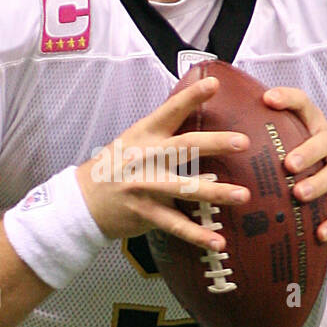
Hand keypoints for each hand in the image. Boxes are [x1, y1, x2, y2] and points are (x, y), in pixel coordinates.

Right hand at [76, 76, 249, 250]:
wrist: (83, 201)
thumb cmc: (115, 167)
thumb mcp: (134, 141)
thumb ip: (163, 131)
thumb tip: (197, 115)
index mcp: (145, 134)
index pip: (171, 111)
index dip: (192, 96)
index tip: (214, 84)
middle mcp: (146, 157)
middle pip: (184, 147)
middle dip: (215, 144)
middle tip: (243, 142)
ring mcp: (146, 186)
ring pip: (186, 188)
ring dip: (216, 192)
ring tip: (243, 195)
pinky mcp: (146, 213)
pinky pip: (176, 225)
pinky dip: (198, 235)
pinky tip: (218, 243)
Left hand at [262, 86, 326, 240]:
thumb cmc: (300, 156)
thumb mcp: (287, 141)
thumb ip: (261, 134)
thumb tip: (211, 123)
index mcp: (312, 124)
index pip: (302, 103)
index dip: (287, 99)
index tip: (267, 99)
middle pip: (326, 139)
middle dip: (308, 151)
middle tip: (288, 165)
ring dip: (319, 183)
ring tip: (300, 195)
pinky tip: (320, 234)